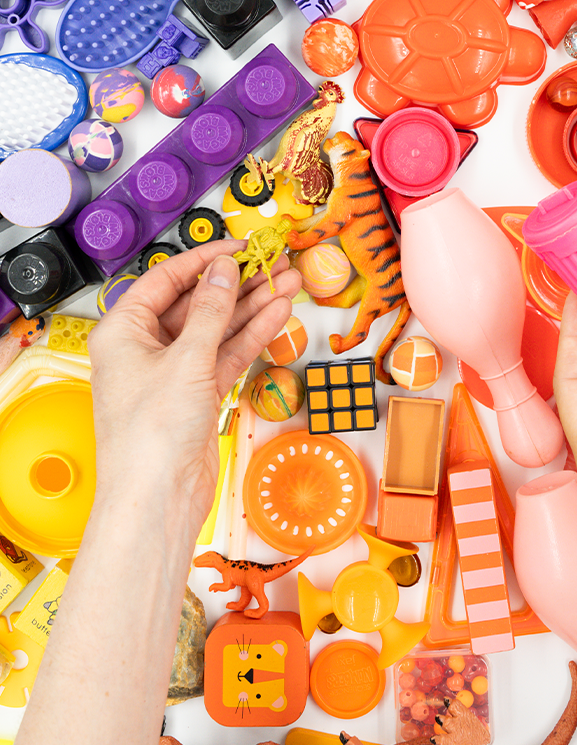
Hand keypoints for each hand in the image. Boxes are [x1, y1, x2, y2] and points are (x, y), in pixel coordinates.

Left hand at [88, 241, 300, 527]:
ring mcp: (173, 373)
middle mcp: (145, 349)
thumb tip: (224, 271)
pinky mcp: (197, 395)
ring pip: (217, 329)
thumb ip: (211, 311)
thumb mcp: (186, 360)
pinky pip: (226, 354)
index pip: (165, 280)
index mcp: (122, 331)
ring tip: (286, 284)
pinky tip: (277, 316)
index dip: (205, 260)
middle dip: (237, 284)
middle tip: (272, 263)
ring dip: (251, 307)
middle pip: (195, 303)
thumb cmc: (150, 436)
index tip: (239, 247)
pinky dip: (251, 336)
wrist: (158, 498)